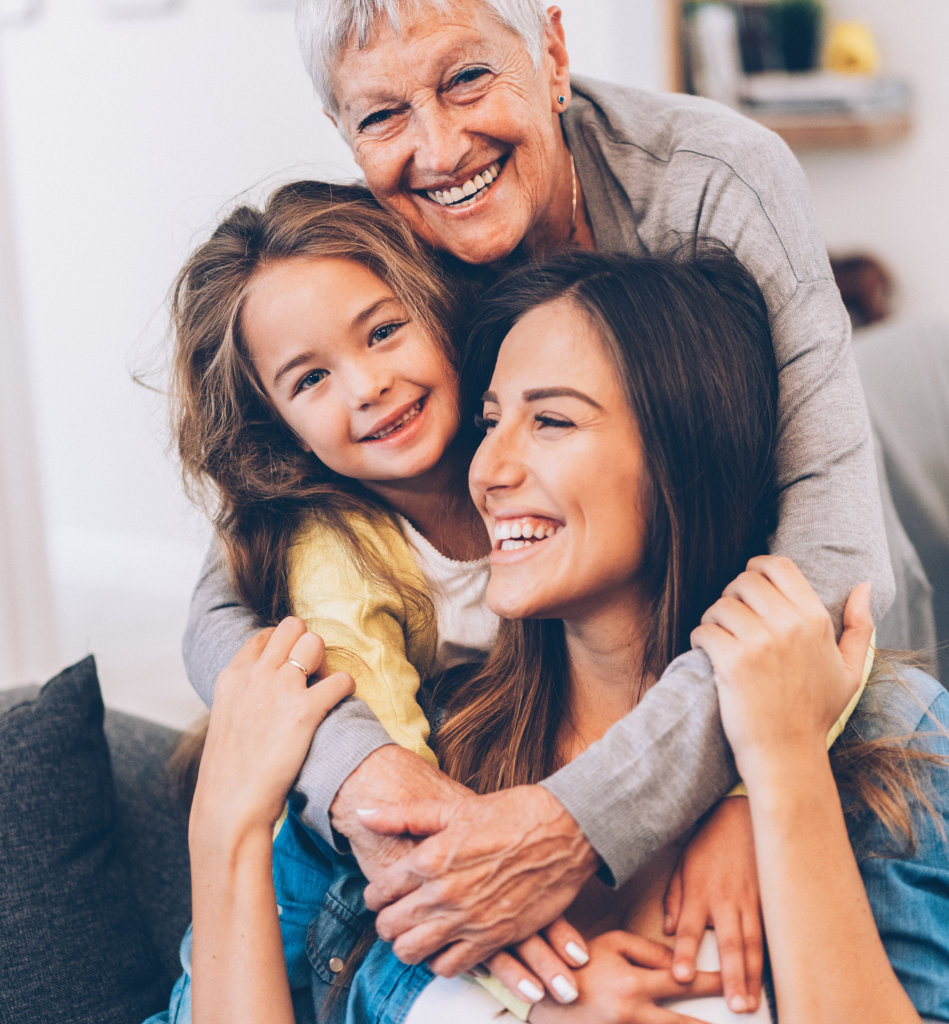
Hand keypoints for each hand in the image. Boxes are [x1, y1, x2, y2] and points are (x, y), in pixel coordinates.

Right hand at [191, 618, 354, 844]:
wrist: (230, 806)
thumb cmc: (231, 771)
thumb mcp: (226, 719)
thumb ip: (245, 695)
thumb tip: (267, 688)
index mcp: (232, 676)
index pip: (265, 635)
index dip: (284, 646)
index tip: (293, 665)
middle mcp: (256, 675)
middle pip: (293, 627)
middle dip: (307, 644)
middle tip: (312, 673)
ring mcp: (280, 690)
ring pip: (315, 643)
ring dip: (325, 661)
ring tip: (325, 686)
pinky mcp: (305, 711)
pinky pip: (341, 679)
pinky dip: (346, 688)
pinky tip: (341, 702)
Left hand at [334, 750, 590, 1005]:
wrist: (565, 829)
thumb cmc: (509, 812)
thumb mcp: (452, 808)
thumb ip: (403, 816)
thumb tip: (364, 814)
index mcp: (430, 859)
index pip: (380, 892)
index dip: (375, 895)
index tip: (382, 894)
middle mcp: (443, 894)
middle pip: (391, 928)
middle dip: (387, 923)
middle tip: (395, 916)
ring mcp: (469, 919)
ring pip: (414, 953)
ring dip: (408, 946)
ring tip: (415, 934)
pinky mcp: (495, 938)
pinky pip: (451, 967)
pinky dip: (441, 961)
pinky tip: (445, 946)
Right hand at [529, 931, 721, 1023]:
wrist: (541, 1003)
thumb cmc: (577, 966)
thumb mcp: (610, 945)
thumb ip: (647, 951)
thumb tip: (679, 963)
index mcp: (633, 984)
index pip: (682, 982)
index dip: (711, 982)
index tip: (733, 982)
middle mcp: (633, 1016)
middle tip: (742, 1018)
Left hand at [663, 797, 761, 1014]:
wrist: (739, 818)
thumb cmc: (707, 844)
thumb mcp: (681, 866)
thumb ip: (674, 899)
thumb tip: (669, 930)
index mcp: (699, 892)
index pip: (690, 929)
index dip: (686, 954)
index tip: (682, 978)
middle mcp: (726, 900)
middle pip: (729, 944)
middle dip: (731, 978)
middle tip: (734, 1007)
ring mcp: (751, 901)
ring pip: (754, 944)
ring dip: (753, 976)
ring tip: (752, 1004)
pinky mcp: (768, 899)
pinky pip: (770, 932)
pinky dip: (772, 957)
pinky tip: (774, 978)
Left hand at [690, 556, 872, 780]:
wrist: (787, 754)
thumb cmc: (815, 712)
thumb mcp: (850, 671)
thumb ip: (860, 627)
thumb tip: (863, 587)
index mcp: (816, 620)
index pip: (779, 566)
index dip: (757, 568)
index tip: (748, 588)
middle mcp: (789, 625)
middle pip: (744, 581)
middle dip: (732, 596)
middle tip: (732, 619)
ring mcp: (759, 642)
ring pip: (720, 604)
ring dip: (714, 619)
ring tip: (720, 639)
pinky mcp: (731, 661)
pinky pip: (704, 629)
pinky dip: (700, 639)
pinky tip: (708, 653)